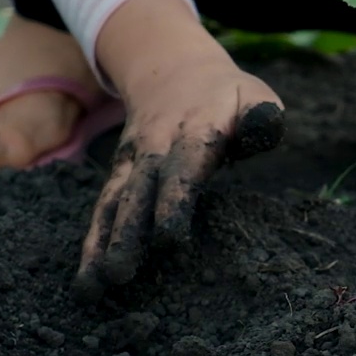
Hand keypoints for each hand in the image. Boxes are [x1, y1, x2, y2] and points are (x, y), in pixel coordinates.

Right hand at [73, 0, 284, 301]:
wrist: (174, 69)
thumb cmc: (228, 95)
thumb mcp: (254, 94)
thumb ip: (262, 115)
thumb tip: (265, 128)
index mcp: (193, 132)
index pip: (183, 169)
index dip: (175, 201)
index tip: (169, 238)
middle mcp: (155, 148)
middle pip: (139, 193)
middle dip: (128, 233)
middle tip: (121, 274)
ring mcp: (132, 162)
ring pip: (113, 204)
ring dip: (101, 245)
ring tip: (93, 286)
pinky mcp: (121, 175)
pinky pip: (104, 208)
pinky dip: (93, 243)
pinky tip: (89, 279)